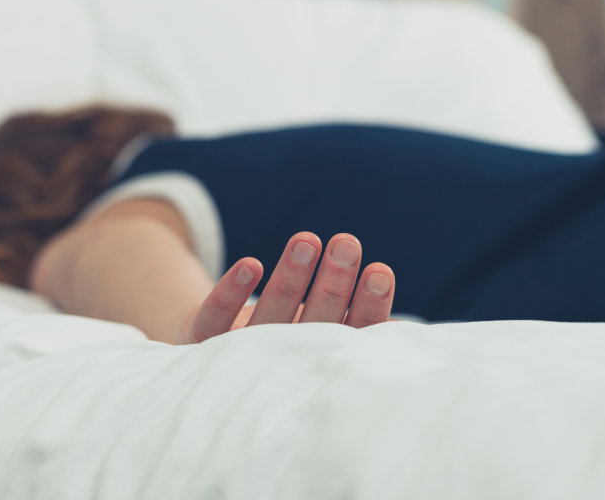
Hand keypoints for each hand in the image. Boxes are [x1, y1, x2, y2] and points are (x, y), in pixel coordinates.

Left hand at [178, 232, 395, 343]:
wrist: (212, 364)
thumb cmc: (286, 342)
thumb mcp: (321, 338)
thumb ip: (354, 331)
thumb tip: (400, 330)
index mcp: (319, 362)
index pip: (352, 334)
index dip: (367, 305)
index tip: (380, 271)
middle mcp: (284, 363)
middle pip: (313, 322)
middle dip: (332, 282)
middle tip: (346, 245)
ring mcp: (241, 355)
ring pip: (268, 315)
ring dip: (289, 276)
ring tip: (307, 240)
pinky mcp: (203, 341)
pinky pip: (215, 317)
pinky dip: (231, 293)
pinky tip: (251, 265)